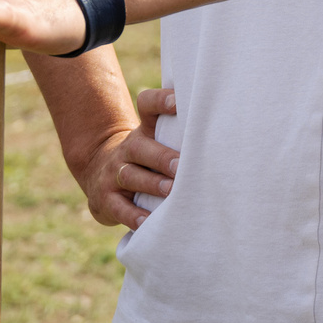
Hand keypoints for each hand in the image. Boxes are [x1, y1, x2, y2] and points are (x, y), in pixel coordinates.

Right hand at [69, 86, 180, 228]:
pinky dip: (133, 216)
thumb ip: (180, 135)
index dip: (161, 101)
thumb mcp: (155, 141)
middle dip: (162, 157)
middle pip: (140, 147)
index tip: (178, 101)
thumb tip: (223, 130)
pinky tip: (147, 221)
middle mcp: (127, 149)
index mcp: (144, 131)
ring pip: (130, 176)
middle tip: (181, 165)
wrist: (99, 176)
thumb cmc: (146, 160)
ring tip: (170, 191)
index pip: (147, 106)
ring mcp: (114, 173)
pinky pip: (119, 208)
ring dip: (151, 184)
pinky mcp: (106, 199)